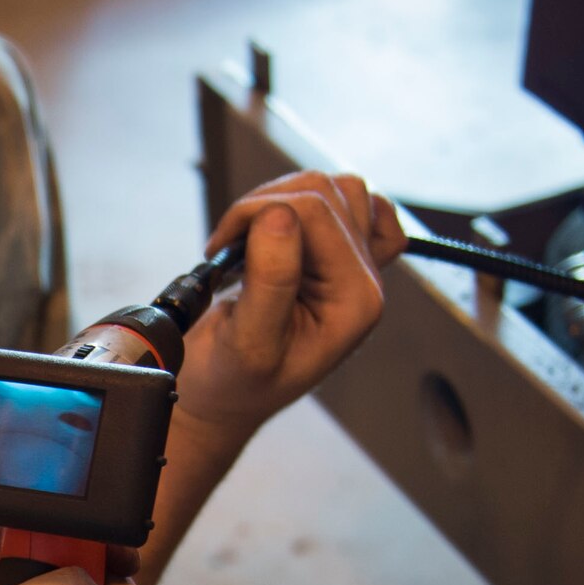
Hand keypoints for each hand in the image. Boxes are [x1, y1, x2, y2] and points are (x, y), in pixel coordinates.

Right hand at [176, 171, 402, 450]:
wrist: (224, 396)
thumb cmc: (234, 383)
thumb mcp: (249, 343)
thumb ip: (271, 282)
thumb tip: (278, 216)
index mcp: (354, 302)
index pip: (317, 214)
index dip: (259, 215)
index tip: (220, 249)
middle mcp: (363, 280)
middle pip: (327, 192)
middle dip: (265, 206)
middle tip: (227, 248)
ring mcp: (353, 267)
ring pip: (332, 188)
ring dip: (279, 200)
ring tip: (244, 242)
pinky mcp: (337, 258)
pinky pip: (344, 203)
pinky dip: (304, 203)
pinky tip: (275, 231)